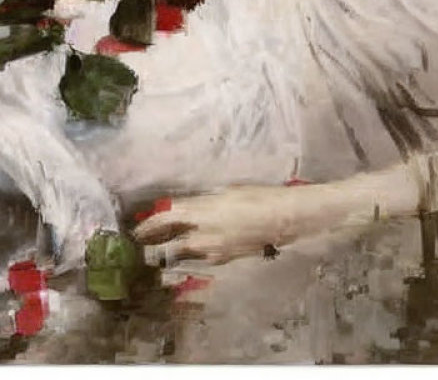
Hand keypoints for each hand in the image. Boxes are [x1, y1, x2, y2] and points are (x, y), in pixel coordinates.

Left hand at [133, 186, 302, 264]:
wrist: (285, 218)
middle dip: (154, 245)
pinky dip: (194, 254)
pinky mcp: (225, 259)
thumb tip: (191, 207)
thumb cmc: (261, 197)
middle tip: (143, 244)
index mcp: (203, 211)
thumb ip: (206, 202)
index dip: (149, 225)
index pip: (166, 219)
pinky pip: (202, 258)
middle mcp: (204, 234)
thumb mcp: (230, 192)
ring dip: (172, 251)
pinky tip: (196, 249)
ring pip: (184, 254)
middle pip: (169, 244)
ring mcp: (214, 250)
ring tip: (165, 248)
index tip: (137, 228)